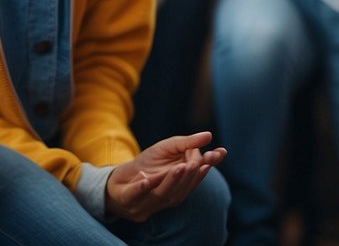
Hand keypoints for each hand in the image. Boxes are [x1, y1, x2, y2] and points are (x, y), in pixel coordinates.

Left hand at [104, 131, 226, 221]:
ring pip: (166, 194)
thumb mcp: (167, 147)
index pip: (197, 176)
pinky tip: (148, 179)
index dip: (208, 166)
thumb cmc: (148, 163)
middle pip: (184, 187)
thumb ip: (187, 143)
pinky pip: (137, 195)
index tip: (220, 153)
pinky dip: (143, 188)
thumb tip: (209, 136)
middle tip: (199, 161)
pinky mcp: (130, 200)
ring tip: (182, 166)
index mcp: (180, 184)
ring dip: (174, 181)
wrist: (119, 178)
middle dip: (193, 174)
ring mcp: (150, 201)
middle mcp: (169, 196)